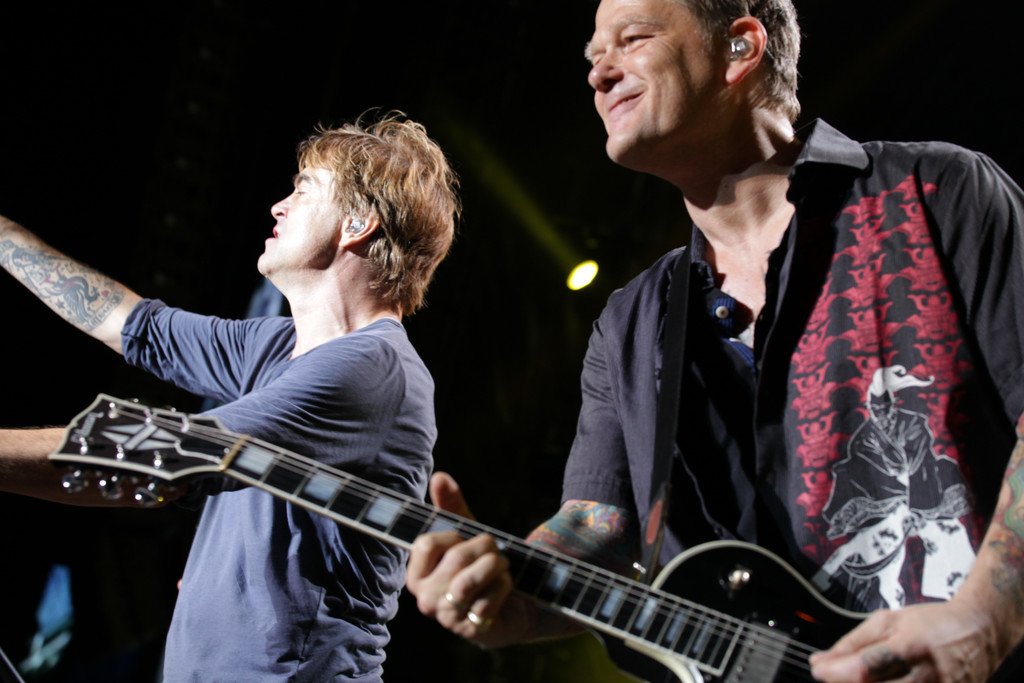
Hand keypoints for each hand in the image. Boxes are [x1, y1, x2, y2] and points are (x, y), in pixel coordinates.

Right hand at [406, 472, 532, 646]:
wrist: (516, 603)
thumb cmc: (483, 567)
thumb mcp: (468, 534)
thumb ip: (452, 506)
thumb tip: (440, 476)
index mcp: (417, 575)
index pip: (426, 543)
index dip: (454, 536)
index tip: (466, 541)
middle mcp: (425, 600)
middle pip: (456, 558)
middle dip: (485, 548)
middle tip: (496, 554)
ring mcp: (447, 618)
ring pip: (470, 580)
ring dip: (497, 566)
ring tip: (502, 568)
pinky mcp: (471, 630)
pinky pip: (489, 600)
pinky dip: (505, 588)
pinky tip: (506, 590)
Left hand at [809, 599, 999, 681]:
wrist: (979, 630)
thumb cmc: (930, 623)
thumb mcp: (887, 620)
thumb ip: (852, 643)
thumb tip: (821, 662)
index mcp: (910, 646)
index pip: (865, 667)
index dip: (835, 673)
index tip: (818, 668)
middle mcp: (927, 675)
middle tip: (834, 675)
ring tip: (856, 678)